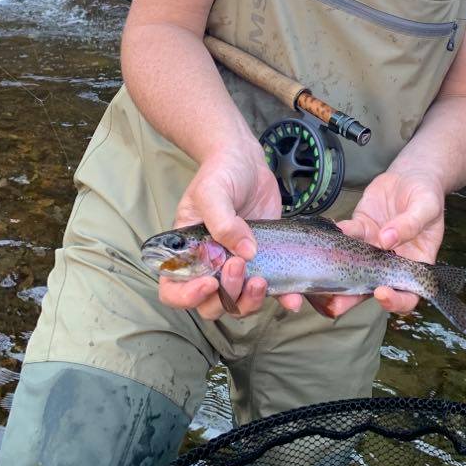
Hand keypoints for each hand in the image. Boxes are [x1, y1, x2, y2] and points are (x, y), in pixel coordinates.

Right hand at [158, 145, 302, 319]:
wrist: (247, 161)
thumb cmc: (220, 173)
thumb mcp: (212, 192)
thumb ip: (223, 221)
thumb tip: (246, 252)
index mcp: (187, 252)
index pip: (174, 290)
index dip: (188, 296)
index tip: (209, 283)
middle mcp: (210, 265)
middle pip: (210, 304)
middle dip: (226, 295)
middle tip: (239, 265)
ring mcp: (237, 265)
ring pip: (238, 303)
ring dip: (249, 301)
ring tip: (262, 280)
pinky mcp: (264, 261)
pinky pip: (270, 289)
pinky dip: (282, 298)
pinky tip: (292, 299)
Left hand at [319, 170, 444, 319]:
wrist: (412, 175)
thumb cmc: (427, 195)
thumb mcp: (427, 206)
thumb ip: (410, 224)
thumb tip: (387, 239)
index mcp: (415, 263)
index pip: (409, 295)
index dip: (396, 301)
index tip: (382, 293)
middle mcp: (391, 261)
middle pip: (373, 287)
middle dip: (352, 298)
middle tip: (335, 304)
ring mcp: (373, 247)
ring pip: (353, 266)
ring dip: (336, 274)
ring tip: (320, 279)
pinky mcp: (360, 229)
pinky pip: (347, 236)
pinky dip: (337, 235)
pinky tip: (331, 231)